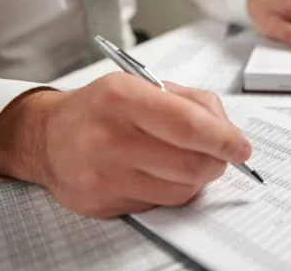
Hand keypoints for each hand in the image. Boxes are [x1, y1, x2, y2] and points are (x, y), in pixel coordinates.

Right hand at [0, 73, 250, 218]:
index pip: (188, 125)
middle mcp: (110, 137)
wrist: (49, 136)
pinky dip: (174, 190)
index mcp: (123, 98)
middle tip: (222, 155)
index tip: (241, 146)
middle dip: (218, 162)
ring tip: (190, 160)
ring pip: (181, 190)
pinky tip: (162, 173)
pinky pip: (161, 204)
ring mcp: (105, 175)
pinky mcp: (104, 203)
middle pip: (191, 164)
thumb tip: (228, 134)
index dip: (224, 139)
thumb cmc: (103, 108)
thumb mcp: (145, 85)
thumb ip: (194, 103)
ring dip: (199, 177)